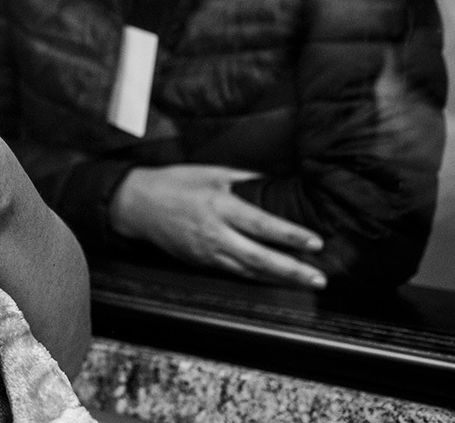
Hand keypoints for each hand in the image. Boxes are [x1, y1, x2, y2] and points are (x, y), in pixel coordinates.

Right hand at [111, 164, 327, 288]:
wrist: (136, 205)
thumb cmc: (173, 183)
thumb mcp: (210, 172)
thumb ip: (244, 179)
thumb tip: (273, 183)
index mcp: (219, 206)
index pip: (262, 224)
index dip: (290, 236)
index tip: (315, 242)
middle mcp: (215, 233)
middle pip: (259, 258)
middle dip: (292, 270)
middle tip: (318, 277)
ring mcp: (206, 252)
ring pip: (248, 271)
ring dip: (278, 278)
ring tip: (304, 282)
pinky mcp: (200, 262)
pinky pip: (233, 272)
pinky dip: (256, 277)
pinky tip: (272, 279)